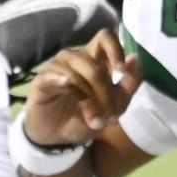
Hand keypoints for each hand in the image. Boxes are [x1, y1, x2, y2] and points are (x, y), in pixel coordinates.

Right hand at [21, 28, 142, 147]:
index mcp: (93, 60)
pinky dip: (63, 82)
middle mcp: (75, 59)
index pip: (105, 37)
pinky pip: (54, 76)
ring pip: (77, 75)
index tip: (120, 71)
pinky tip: (66, 86)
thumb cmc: (83, 117)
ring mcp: (56, 67)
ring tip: (95, 122)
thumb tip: (135, 58)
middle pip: (94, 64)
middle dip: (105, 93)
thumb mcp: (115, 106)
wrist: (57, 138)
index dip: (115, 49)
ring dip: (89, 101)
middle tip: (110, 117)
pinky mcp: (41, 80)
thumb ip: (129, 84)